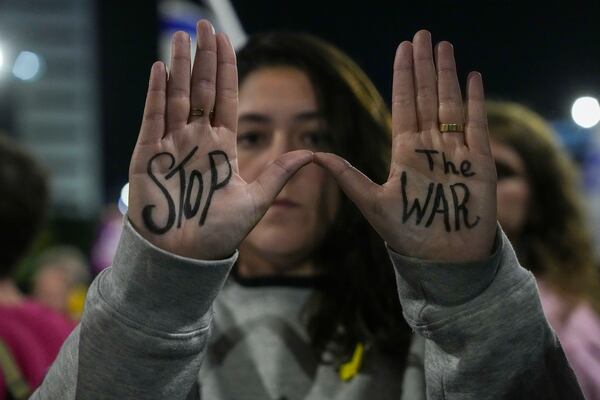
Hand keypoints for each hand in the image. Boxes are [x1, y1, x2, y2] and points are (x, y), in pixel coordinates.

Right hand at [128, 21, 311, 259]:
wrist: (186, 258)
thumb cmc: (220, 233)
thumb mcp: (257, 201)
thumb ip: (280, 174)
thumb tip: (314, 154)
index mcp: (222, 147)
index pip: (225, 99)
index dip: (225, 71)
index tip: (225, 41)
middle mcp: (197, 140)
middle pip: (200, 90)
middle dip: (203, 58)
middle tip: (203, 26)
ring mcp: (171, 146)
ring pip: (176, 97)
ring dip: (177, 67)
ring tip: (181, 37)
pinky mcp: (148, 156)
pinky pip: (153, 118)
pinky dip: (156, 94)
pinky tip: (160, 69)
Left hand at [315, 31, 495, 261]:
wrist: (444, 259)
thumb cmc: (408, 235)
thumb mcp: (372, 204)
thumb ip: (347, 177)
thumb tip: (314, 156)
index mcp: (405, 152)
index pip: (404, 104)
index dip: (403, 76)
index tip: (403, 49)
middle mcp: (430, 146)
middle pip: (427, 96)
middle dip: (425, 65)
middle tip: (423, 34)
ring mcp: (455, 151)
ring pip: (450, 103)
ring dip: (447, 74)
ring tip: (444, 46)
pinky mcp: (479, 162)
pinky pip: (477, 124)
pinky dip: (475, 100)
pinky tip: (471, 75)